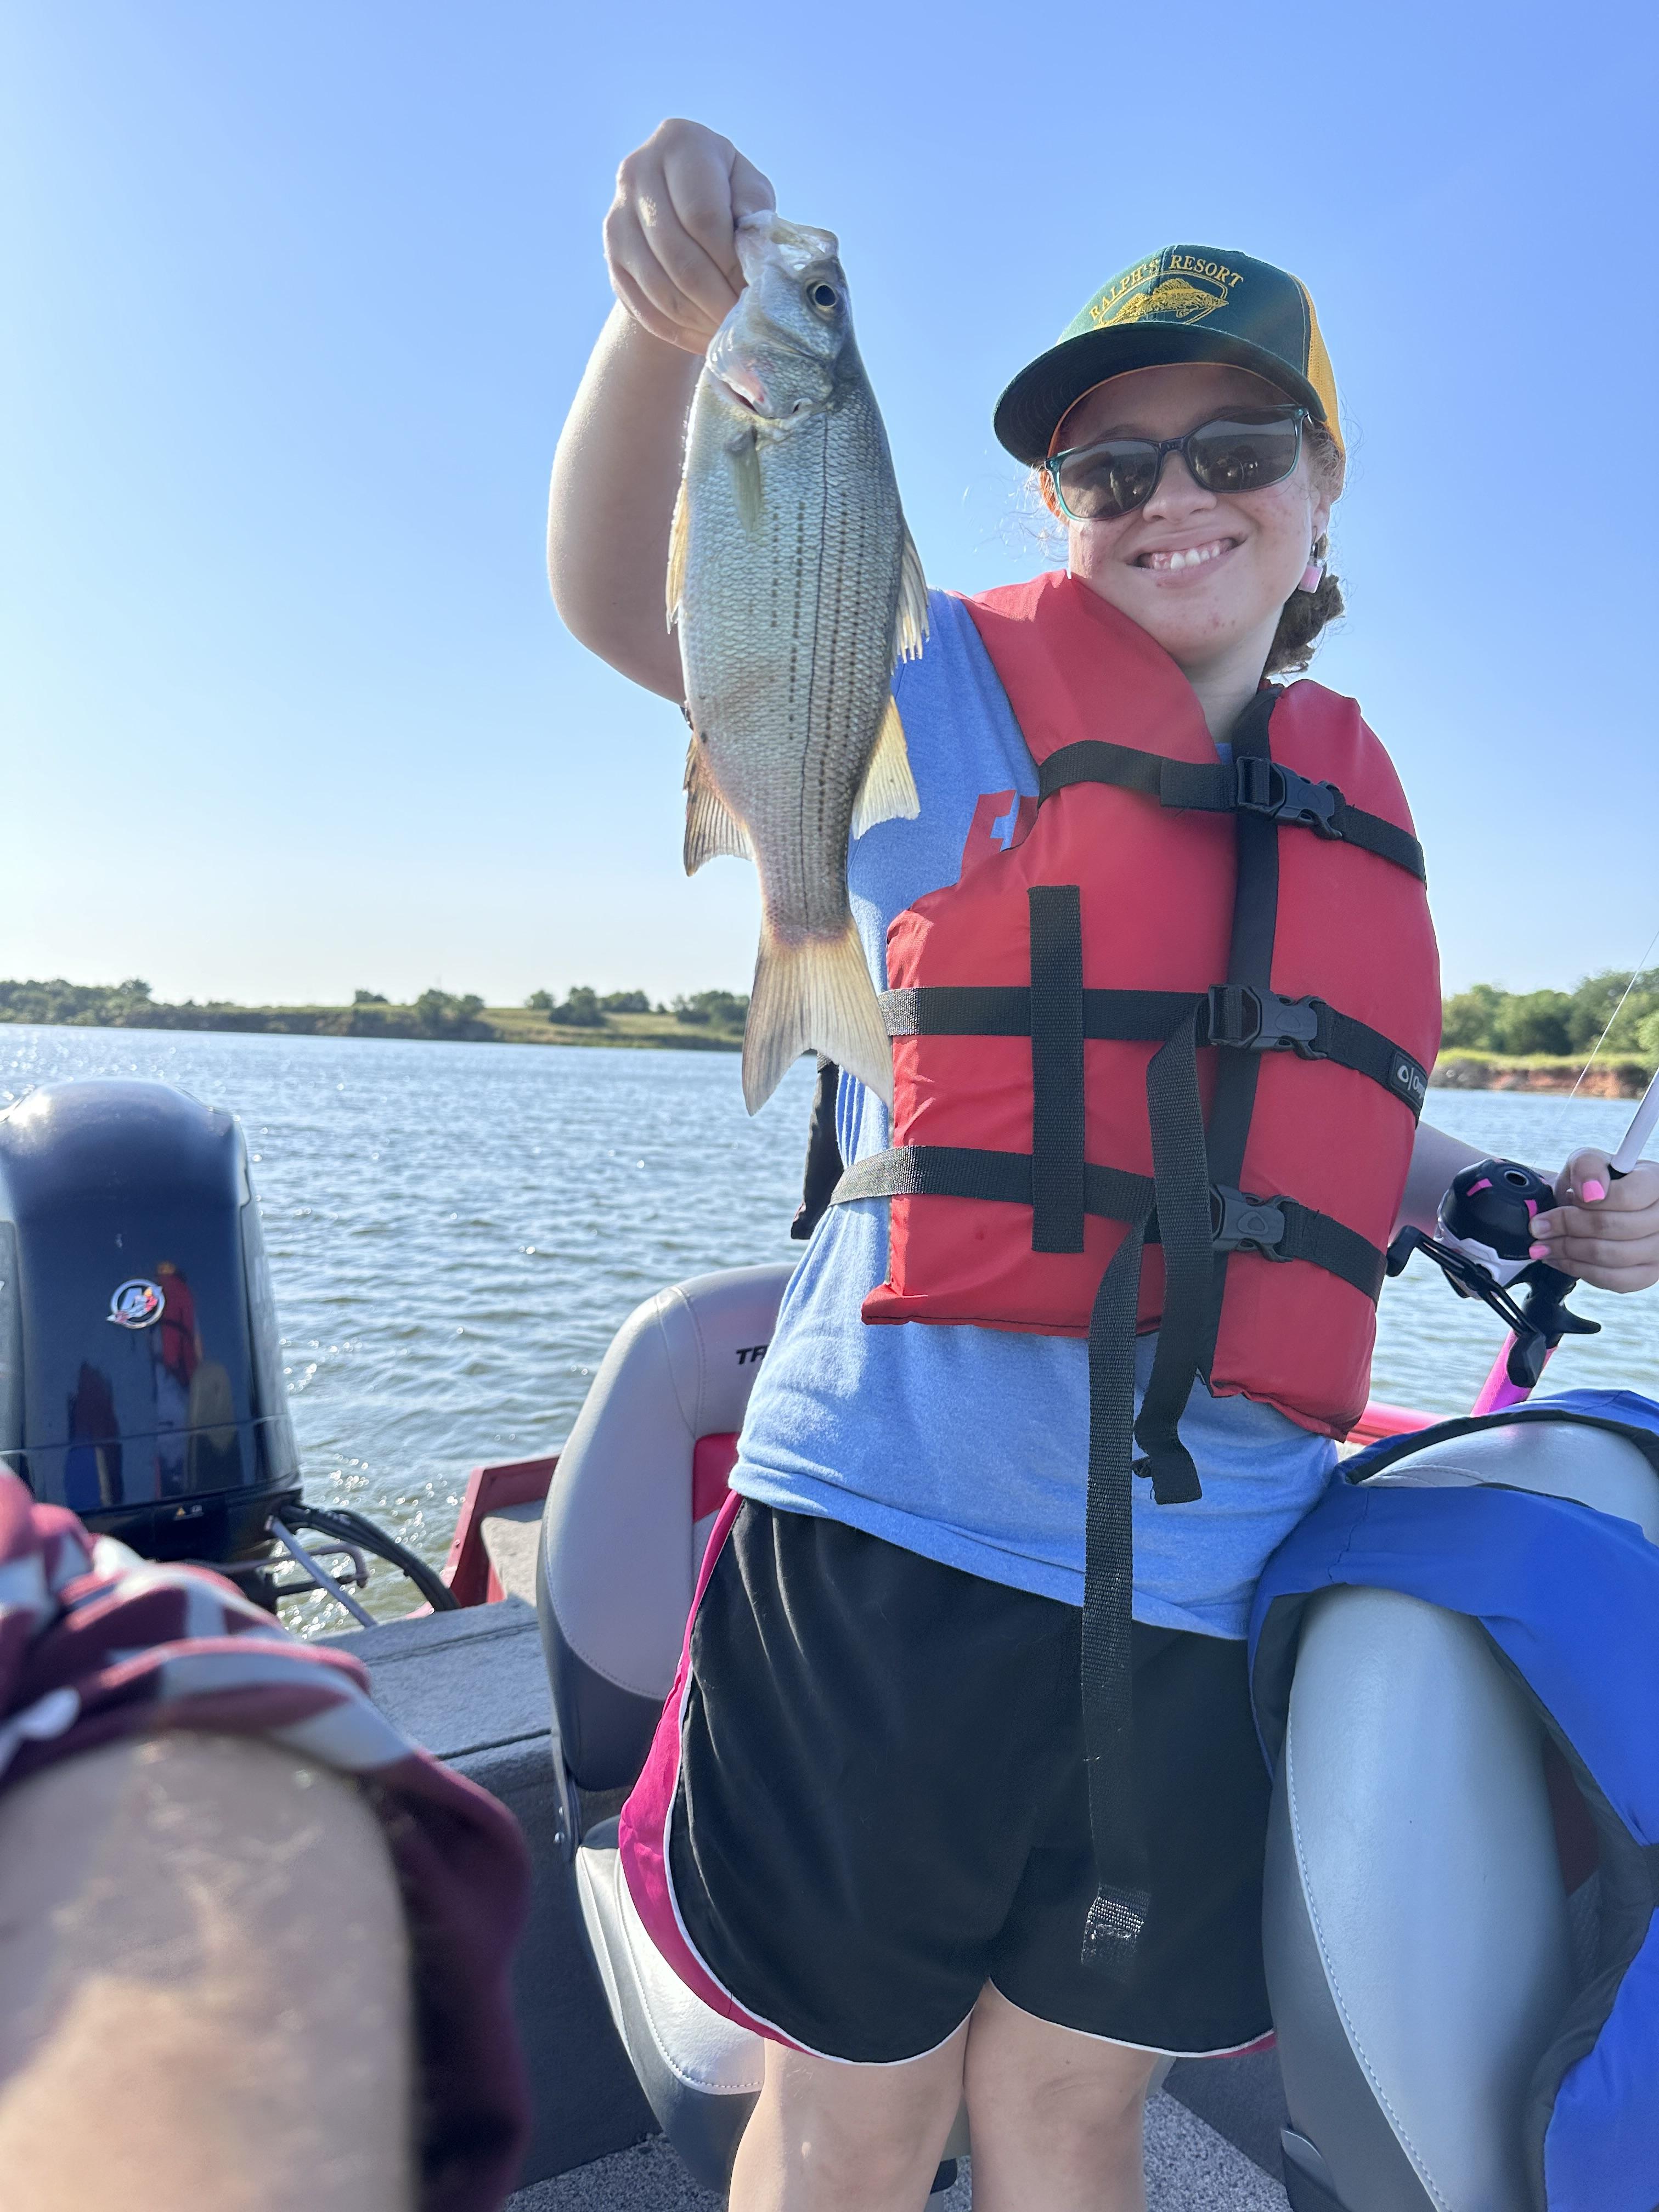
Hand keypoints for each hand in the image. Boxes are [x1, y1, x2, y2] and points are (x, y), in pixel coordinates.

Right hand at [604, 119, 775, 353]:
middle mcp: (638, 171)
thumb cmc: (729, 195)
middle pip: (677, 254)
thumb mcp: (750, 191)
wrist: (681, 203)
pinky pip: (642, 305)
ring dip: (697, 319)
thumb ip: (755, 214)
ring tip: (727, 333)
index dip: (729, 261)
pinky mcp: (611, 253)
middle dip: (715, 298)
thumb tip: (755, 257)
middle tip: (742, 323)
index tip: (752, 290)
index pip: (702, 215)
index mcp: (681, 143)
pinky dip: (677, 330)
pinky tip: (704, 338)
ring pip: (658, 285)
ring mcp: (617, 214)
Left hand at [1528, 1150, 1658, 1291]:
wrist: (1590, 1207)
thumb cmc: (1593, 1184)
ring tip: (1543, 1244)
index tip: (1564, 1199)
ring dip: (1567, 1251)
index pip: (1626, 1197)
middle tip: (1539, 1227)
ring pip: (1610, 1256)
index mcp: (1655, 1182)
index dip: (1589, 1201)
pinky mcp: (1649, 1274)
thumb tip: (1591, 1190)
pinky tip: (1560, 1259)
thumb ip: (1588, 1166)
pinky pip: (1613, 1279)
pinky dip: (1579, 1270)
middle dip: (1567, 1227)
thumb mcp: (1586, 1161)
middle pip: (1612, 1227)